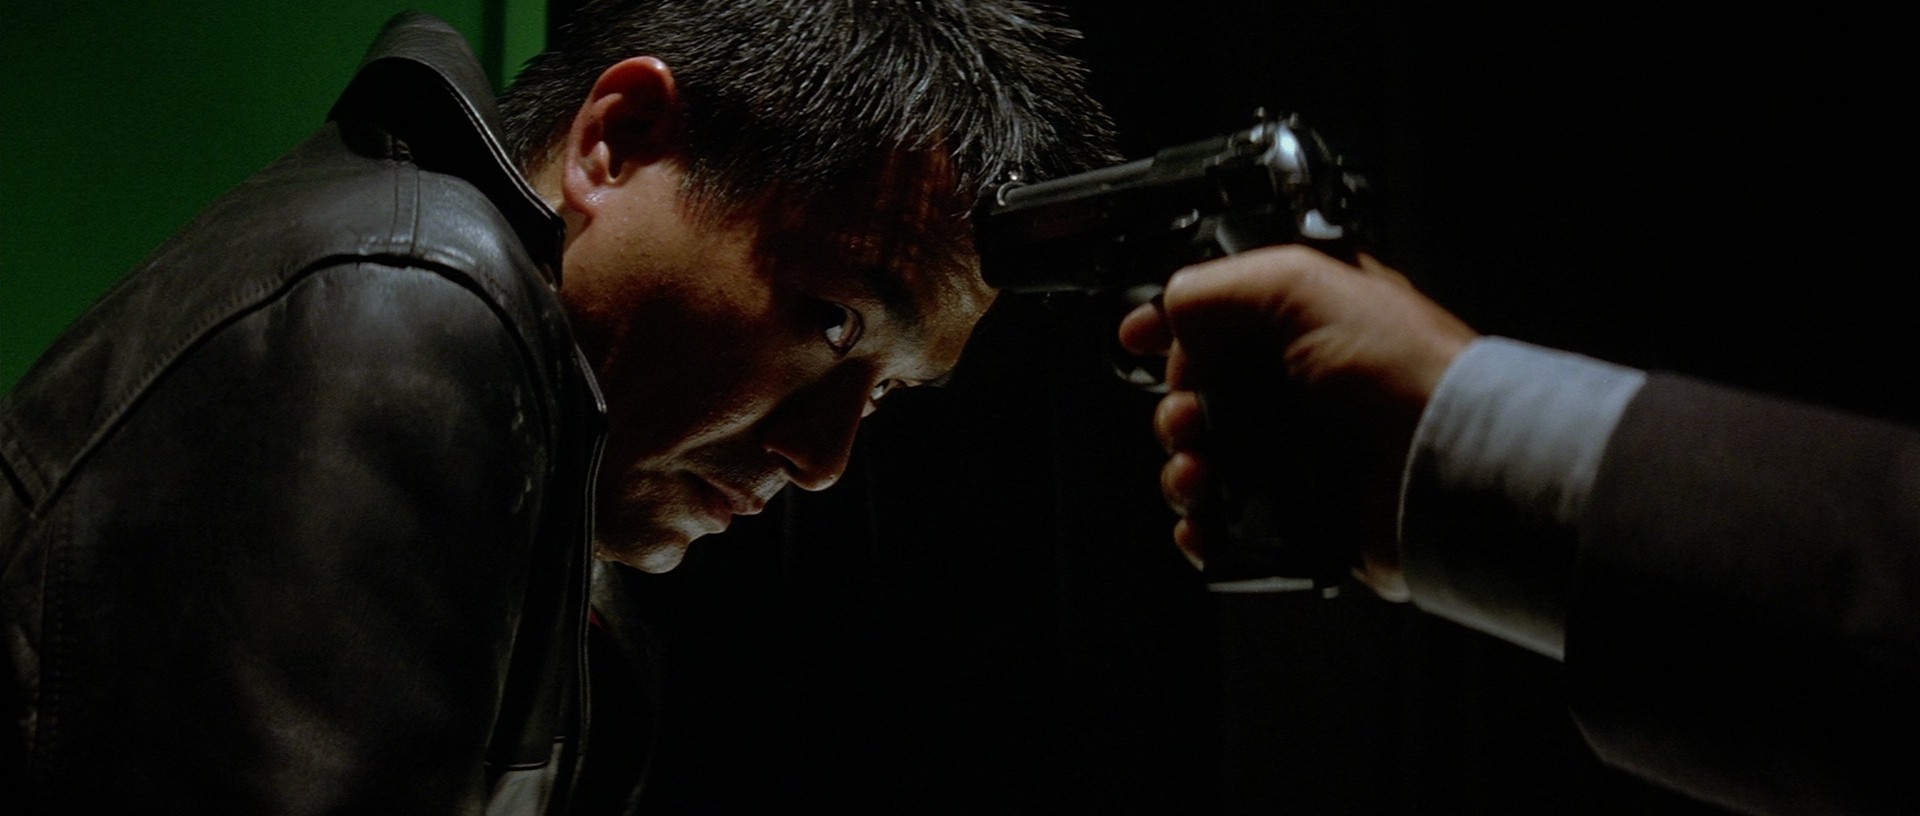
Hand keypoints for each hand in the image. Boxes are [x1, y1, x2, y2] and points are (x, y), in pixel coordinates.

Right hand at [1117, 245, 1476, 599]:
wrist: (1445, 466)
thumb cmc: (1398, 369)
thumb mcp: (1300, 286)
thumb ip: (1220, 285)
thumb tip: (1169, 309)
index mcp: (1304, 320)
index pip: (1218, 315)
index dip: (1170, 325)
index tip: (1139, 338)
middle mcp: (1299, 383)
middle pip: (1198, 391)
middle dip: (1176, 404)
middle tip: (1190, 416)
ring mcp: (1298, 450)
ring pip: (1204, 457)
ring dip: (1182, 465)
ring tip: (1197, 473)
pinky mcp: (1298, 510)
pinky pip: (1226, 519)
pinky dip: (1203, 522)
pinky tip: (1205, 518)